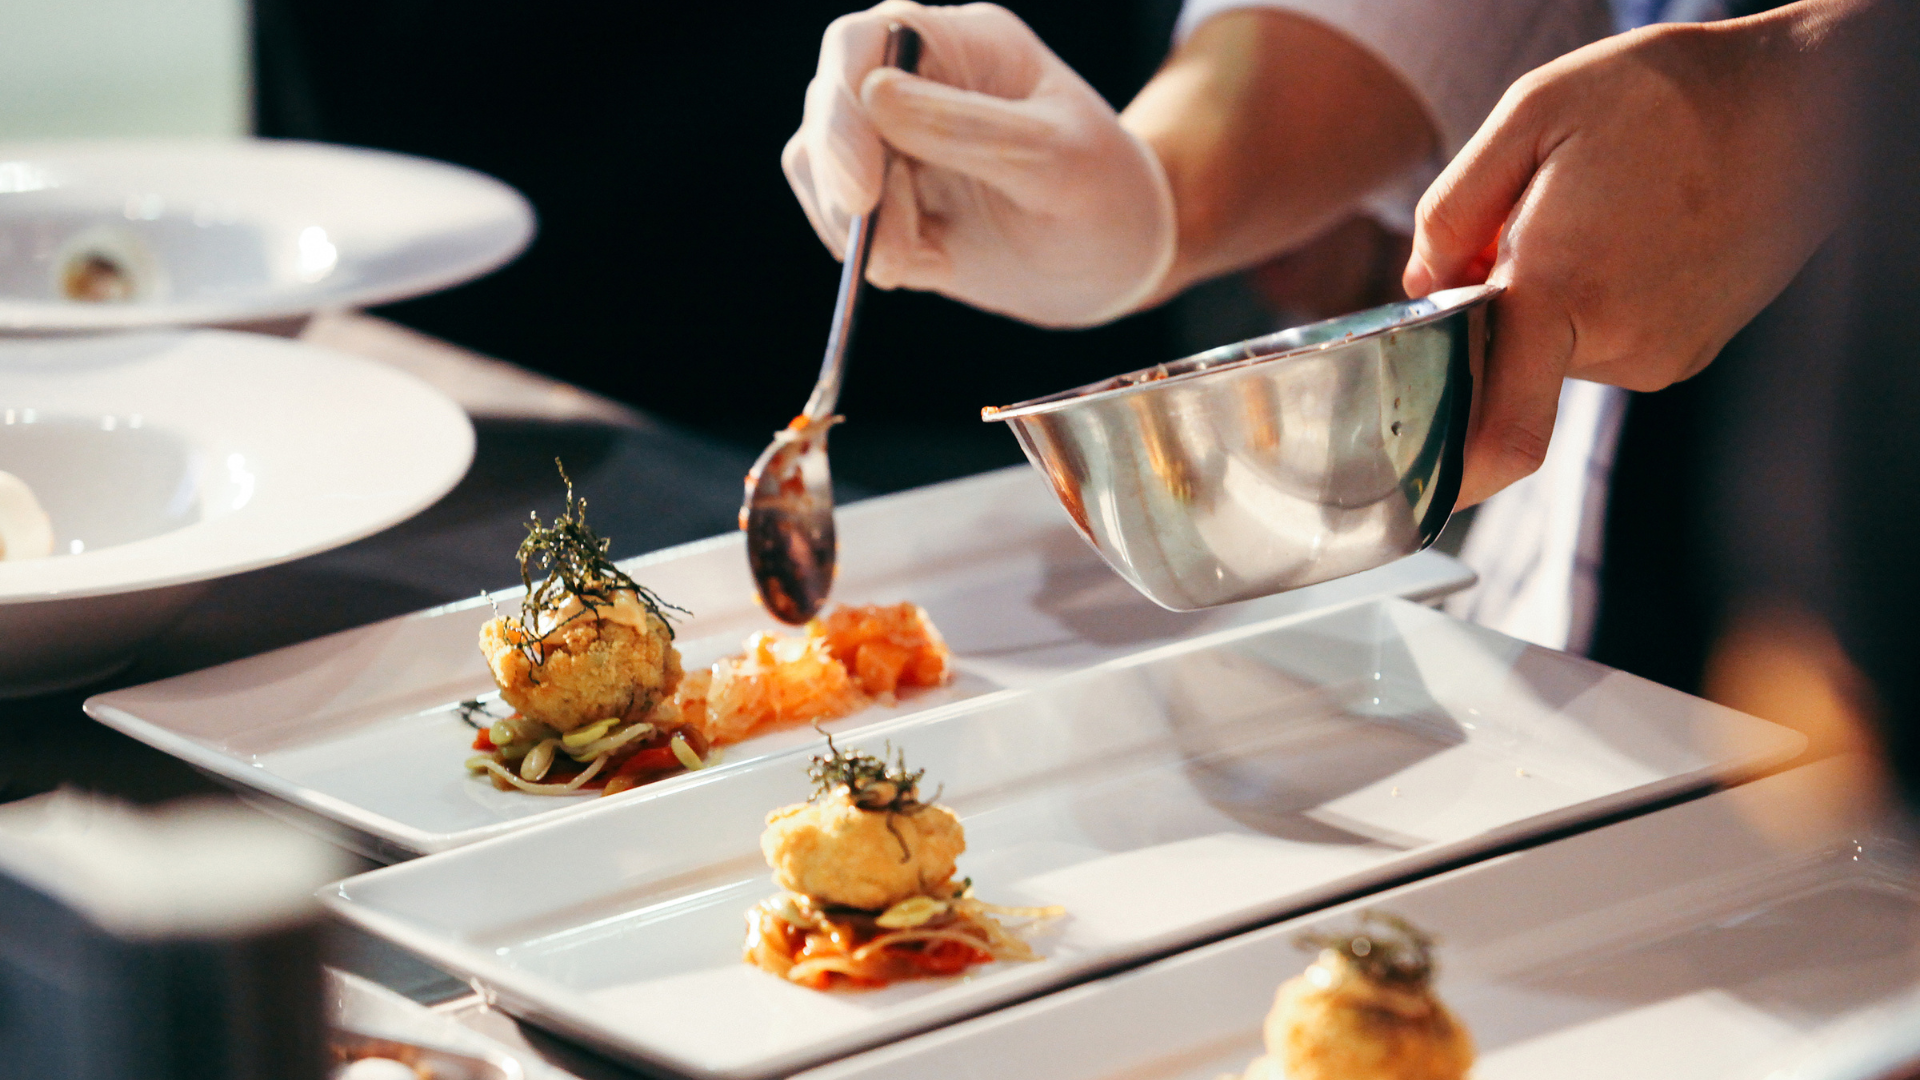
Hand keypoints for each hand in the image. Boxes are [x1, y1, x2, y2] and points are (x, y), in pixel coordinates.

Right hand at [782, 0, 1174, 328]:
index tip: (859, 187)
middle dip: (846, 182)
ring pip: (819, 165)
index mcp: (962, 44)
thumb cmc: (1106, 198)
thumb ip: (969, 129)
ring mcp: (894, 140)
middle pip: (829, 105)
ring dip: (853, 226)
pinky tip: (928, 264)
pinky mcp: (885, 198)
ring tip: (917, 263)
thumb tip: (872, 95)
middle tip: (890, 252)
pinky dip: (867, 252)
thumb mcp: (1055, 164)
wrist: (1115, 264)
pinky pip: (837, 218)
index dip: (843, 106)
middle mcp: (916, 81)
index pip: (863, 42)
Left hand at [1404, 1, 1858, 505]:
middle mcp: (1617, 342)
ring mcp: (1660, 356)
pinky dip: (1594, 304)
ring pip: (1556, 352)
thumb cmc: (1657, 97)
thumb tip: (1422, 289)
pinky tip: (1632, 240)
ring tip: (1600, 220)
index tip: (1423, 478)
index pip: (1501, 431)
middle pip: (1507, 363)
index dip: (1455, 469)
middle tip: (1533, 227)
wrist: (1796, 102)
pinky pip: (1604, 344)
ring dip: (1550, 301)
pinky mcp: (1688, 354)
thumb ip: (1450, 214)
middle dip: (1495, 312)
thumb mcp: (1528, 117)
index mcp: (1560, 288)